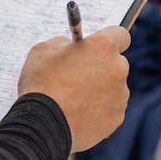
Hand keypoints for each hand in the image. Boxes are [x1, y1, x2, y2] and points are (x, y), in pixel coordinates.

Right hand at [18, 27, 130, 152]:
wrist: (42, 125)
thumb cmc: (41, 85)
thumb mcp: (43, 51)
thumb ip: (63, 44)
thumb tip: (70, 48)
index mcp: (103, 47)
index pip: (120, 34)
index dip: (107, 38)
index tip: (96, 45)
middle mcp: (118, 69)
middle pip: (116, 62)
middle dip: (101, 66)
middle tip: (79, 73)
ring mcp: (119, 96)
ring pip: (113, 87)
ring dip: (100, 89)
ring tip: (74, 98)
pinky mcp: (116, 118)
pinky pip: (109, 108)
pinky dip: (98, 110)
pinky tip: (77, 113)